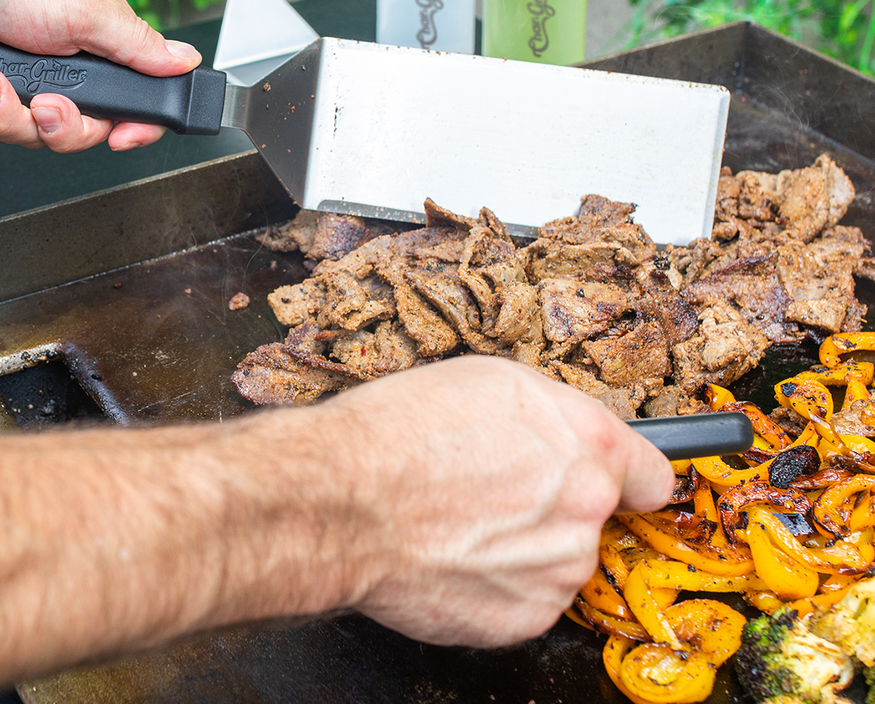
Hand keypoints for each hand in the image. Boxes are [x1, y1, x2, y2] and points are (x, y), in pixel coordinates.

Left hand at [0, 0, 200, 150]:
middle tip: (42, 103)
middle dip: (56, 124)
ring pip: (29, 136)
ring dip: (4, 113)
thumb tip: (184, 60)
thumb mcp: (87, 10)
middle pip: (80, 131)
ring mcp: (20, 81)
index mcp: (99, 44)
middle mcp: (62, 66)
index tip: (122, 138)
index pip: (132, 103)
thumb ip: (140, 46)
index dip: (131, 128)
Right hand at [323, 356, 673, 647]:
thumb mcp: (489, 381)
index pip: (654, 473)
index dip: (630, 476)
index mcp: (588, 441)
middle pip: (594, 515)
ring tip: (463, 520)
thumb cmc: (402, 430)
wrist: (346, 500)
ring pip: (558, 559)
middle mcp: (586, 506)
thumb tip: (572, 439)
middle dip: (556, 506)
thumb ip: (554, 416)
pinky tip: (456, 553)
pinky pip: (527, 597)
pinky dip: (499, 582)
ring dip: (526, 547)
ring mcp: (558, 569)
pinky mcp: (525, 618)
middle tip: (496, 490)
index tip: (618, 483)